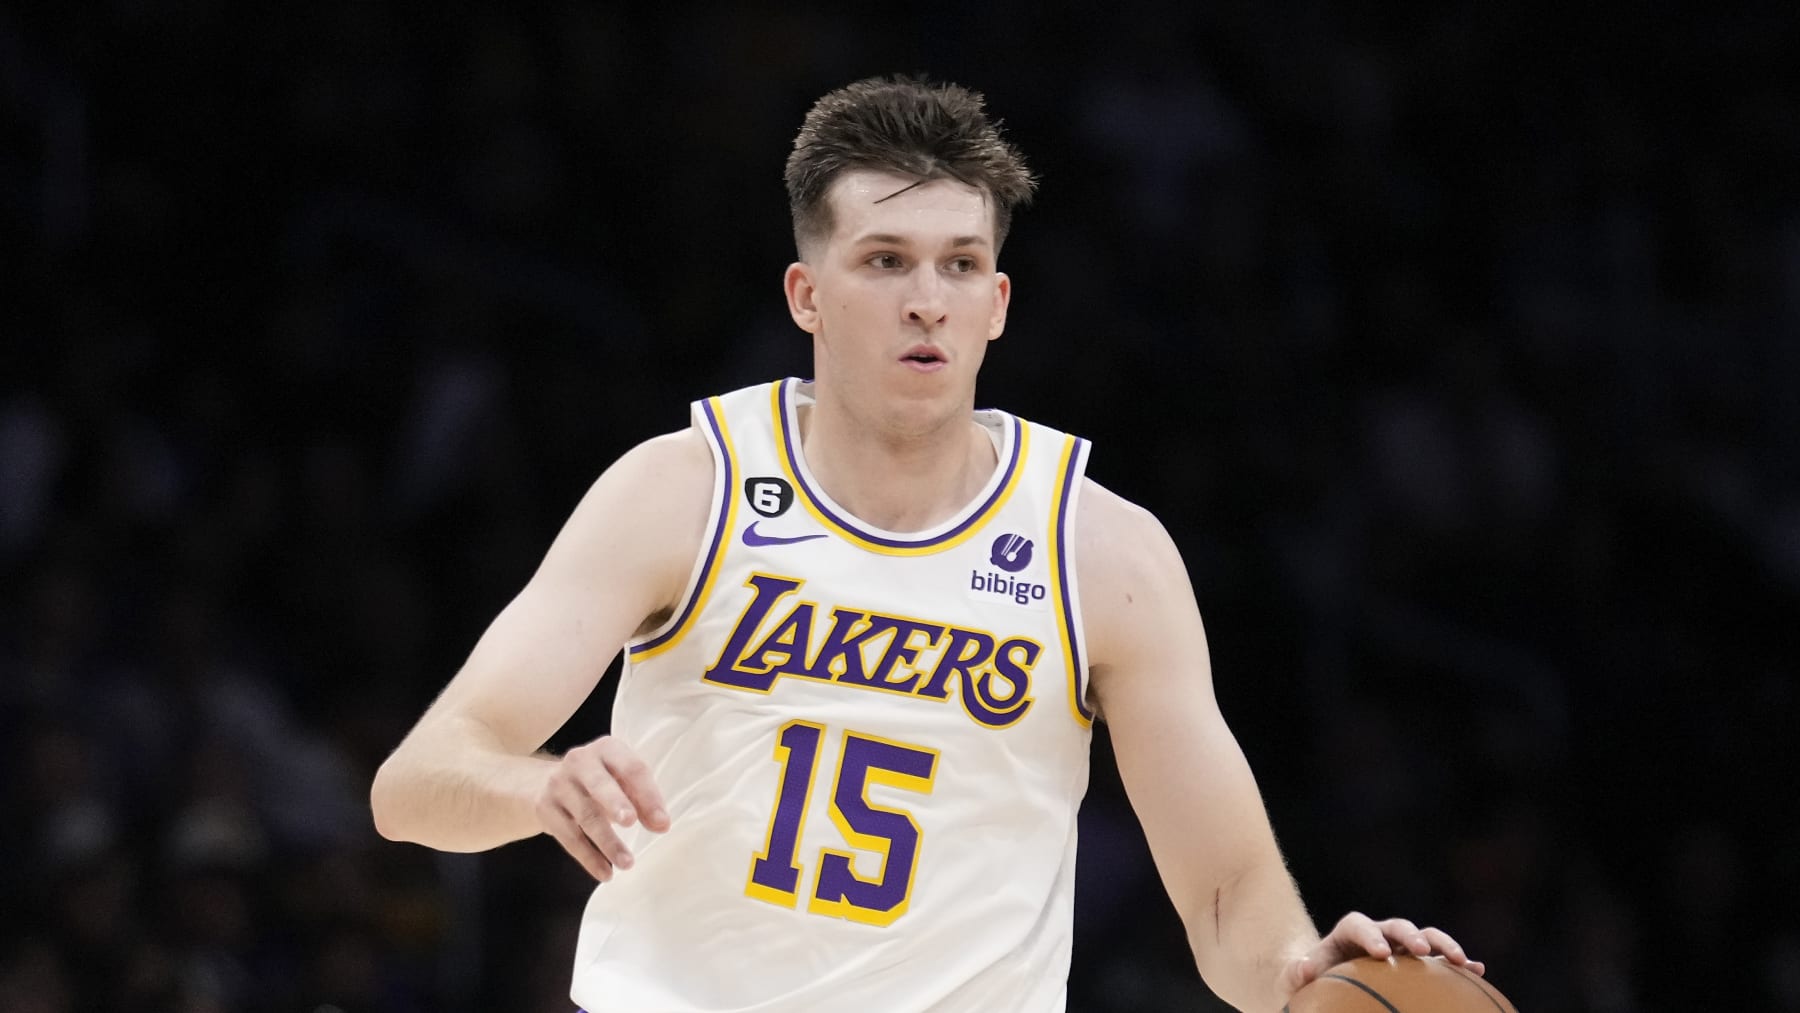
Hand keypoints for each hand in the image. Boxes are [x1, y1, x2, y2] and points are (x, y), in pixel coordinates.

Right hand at [536, 735, 670, 880]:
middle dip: (616, 803)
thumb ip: (641, 799)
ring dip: (608, 842)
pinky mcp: (545, 808)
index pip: (632, 768)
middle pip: (600, 785)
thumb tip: (661, 824)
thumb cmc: (597, 782)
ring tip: (627, 863)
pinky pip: (569, 836)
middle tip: (632, 822)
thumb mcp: (619, 779)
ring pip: (585, 816)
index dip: (648, 795)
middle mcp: (580, 761)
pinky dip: (588, 857)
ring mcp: (559, 784)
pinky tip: (605, 872)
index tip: (662, 823)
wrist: (542, 783)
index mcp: (607, 749)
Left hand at [1282, 912, 1484, 996]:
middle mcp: (1378, 934)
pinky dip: (1458, 962)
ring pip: (1425, 936)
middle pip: (1396, 925)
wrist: (1329, 981)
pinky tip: (1479, 972)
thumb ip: (1298, 972)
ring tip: (1461, 960)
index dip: (1370, 935)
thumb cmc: (1313, 980)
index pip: (1358, 925)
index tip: (1380, 953)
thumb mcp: (1297, 978)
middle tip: (1420, 951)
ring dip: (1443, 945)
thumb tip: (1305, 969)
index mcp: (1348, 933)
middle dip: (1410, 935)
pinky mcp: (1417, 962)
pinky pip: (1440, 958)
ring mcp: (1400, 946)